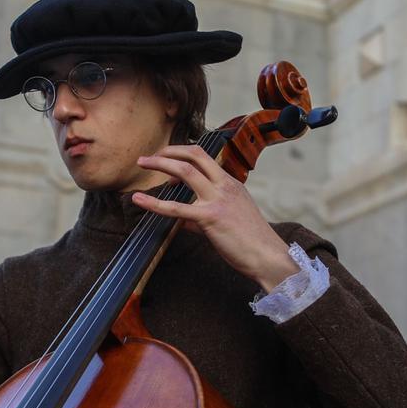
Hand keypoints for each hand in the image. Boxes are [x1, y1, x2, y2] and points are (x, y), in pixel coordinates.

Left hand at [131, 146, 297, 290]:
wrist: (267, 256)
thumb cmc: (251, 242)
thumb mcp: (229, 220)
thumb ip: (203, 216)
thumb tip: (182, 221)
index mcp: (230, 183)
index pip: (204, 157)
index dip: (182, 154)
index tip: (167, 161)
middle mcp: (224, 186)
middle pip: (194, 155)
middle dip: (168, 151)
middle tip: (149, 157)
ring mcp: (218, 199)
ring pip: (185, 172)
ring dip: (160, 164)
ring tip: (142, 163)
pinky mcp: (210, 218)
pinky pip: (177, 208)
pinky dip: (154, 203)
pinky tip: (139, 199)